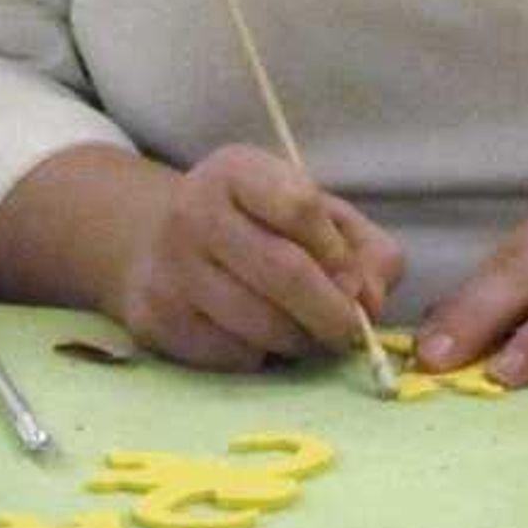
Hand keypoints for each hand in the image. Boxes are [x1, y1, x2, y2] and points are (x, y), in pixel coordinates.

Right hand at [109, 144, 404, 373]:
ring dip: (301, 341)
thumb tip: (370, 304)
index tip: (351, 277)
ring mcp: (170, 266)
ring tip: (307, 335)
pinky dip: (261, 357)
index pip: (301, 206)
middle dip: (332, 312)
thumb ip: (365, 250)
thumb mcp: (315, 216)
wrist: (159, 244)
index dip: (338, 252)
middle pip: (285, 271)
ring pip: (261, 323)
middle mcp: (194, 211)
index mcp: (236, 170)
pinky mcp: (157, 318)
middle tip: (348, 331)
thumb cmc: (258, 229)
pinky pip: (232, 354)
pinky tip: (260, 340)